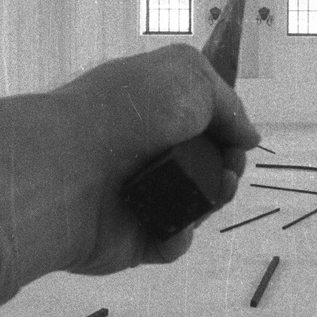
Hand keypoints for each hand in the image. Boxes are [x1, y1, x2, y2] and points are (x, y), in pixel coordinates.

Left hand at [53, 43, 260, 270]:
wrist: (68, 170)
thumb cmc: (126, 112)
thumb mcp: (187, 76)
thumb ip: (227, 103)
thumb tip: (249, 137)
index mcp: (148, 107)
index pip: (198, 117)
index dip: (225, 126)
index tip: (238, 134)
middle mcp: (142, 148)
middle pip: (205, 163)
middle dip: (228, 165)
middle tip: (229, 167)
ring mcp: (138, 194)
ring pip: (196, 204)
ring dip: (213, 199)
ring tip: (214, 192)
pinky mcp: (132, 238)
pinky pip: (172, 240)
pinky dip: (179, 234)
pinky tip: (176, 224)